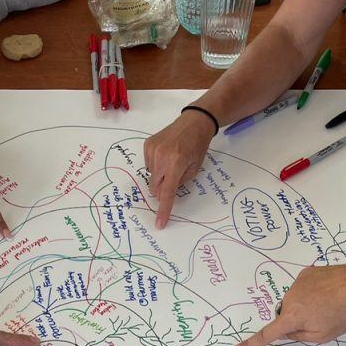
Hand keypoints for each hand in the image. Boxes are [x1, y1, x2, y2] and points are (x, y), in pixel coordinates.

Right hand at [144, 110, 214, 229]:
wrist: (194, 121)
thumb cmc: (198, 146)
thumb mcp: (194, 169)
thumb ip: (179, 183)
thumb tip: (165, 194)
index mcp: (175, 164)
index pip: (167, 193)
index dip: (163, 210)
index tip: (159, 224)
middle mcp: (161, 157)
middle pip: (155, 187)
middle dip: (163, 190)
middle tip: (173, 181)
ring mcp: (152, 150)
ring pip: (151, 177)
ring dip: (160, 176)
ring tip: (171, 162)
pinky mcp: (147, 145)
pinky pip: (148, 165)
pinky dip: (156, 166)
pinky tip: (165, 156)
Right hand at [232, 262, 345, 345]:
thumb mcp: (322, 335)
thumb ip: (299, 336)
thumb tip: (286, 331)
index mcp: (293, 316)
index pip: (267, 334)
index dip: (251, 343)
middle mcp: (290, 298)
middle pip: (284, 316)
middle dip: (296, 321)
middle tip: (320, 320)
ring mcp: (298, 283)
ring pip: (294, 302)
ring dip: (305, 306)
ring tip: (329, 304)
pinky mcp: (306, 273)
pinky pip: (302, 288)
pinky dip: (311, 293)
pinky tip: (328, 293)